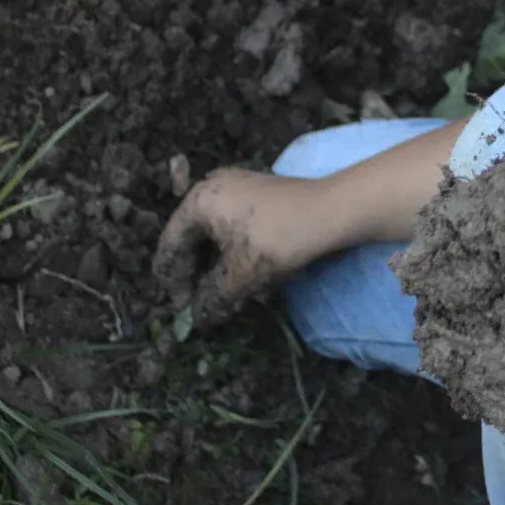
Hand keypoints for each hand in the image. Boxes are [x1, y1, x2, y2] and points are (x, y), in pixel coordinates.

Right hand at [152, 168, 336, 330]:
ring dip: (220, 267)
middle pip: (194, 238)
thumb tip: (197, 319)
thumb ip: (211, 299)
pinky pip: (239, 227)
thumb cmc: (277, 240)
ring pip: (218, 235)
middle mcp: (214, 187)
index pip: (171, 245)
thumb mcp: (239, 276)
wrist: (332, 211)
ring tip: (228, 294)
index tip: (180, 308)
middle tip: (202, 303)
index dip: (173, 281)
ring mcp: (240, 186)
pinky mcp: (263, 194)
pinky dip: (239, 253)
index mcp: (198, 200)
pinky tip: (252, 276)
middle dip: (198, 275)